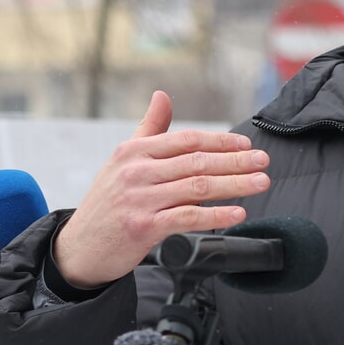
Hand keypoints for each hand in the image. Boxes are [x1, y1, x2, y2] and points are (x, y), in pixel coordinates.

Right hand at [52, 91, 270, 287]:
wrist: (80, 248)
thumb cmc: (107, 204)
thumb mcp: (122, 162)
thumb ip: (148, 130)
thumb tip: (162, 96)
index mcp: (133, 151)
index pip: (185, 140)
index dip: (220, 142)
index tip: (246, 146)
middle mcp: (135, 172)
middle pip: (196, 161)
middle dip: (235, 161)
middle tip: (263, 161)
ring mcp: (139, 199)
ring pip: (197, 187)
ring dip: (234, 184)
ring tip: (259, 183)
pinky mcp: (143, 227)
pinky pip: (187, 217)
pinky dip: (215, 214)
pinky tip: (237, 213)